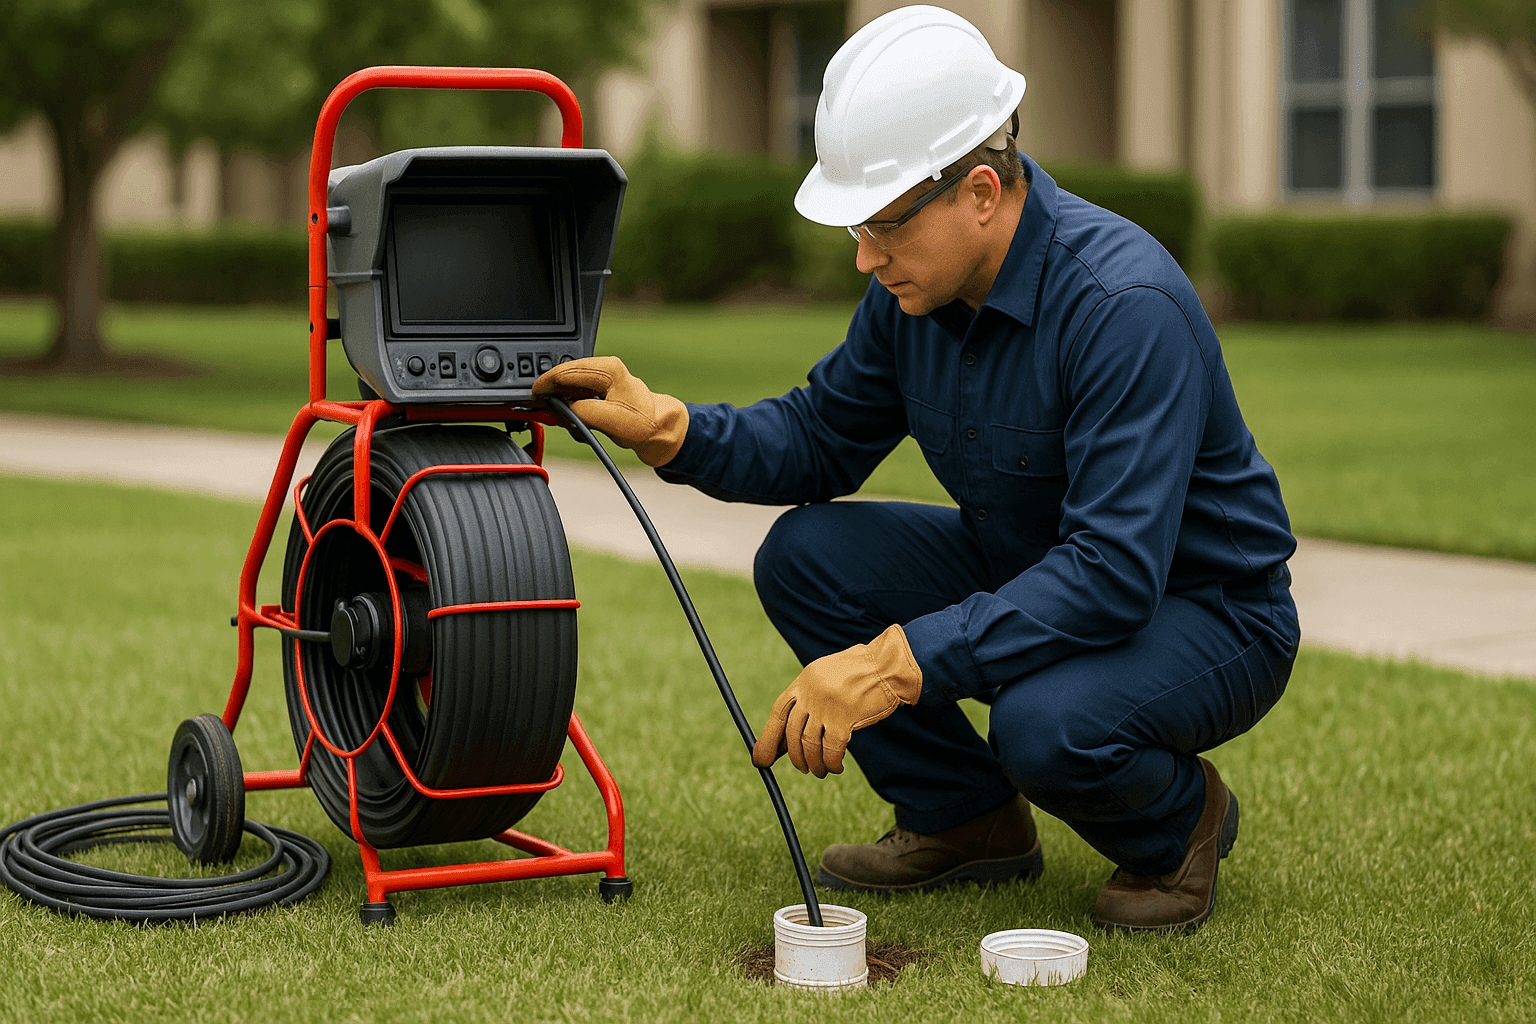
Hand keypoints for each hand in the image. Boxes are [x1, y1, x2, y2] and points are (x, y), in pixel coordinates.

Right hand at [532, 356, 688, 467]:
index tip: (533, 395)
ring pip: (568, 389)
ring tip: (570, 425)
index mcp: (608, 369)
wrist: (659, 432)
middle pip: (565, 378)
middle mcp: (603, 370)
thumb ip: (584, 412)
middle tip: (547, 414)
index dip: (547, 383)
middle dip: (554, 397)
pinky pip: (575, 399)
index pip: (568, 370)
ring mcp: (600, 381)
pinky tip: (580, 426)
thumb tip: (564, 409)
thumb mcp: (612, 420)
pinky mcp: (598, 392)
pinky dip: (573, 413)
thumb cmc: (644, 423)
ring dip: (565, 408)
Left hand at [751, 624, 921, 777]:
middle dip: (793, 756)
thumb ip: (810, 698)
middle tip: (801, 768)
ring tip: (820, 771)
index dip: (769, 738)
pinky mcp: (844, 720)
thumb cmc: (862, 674)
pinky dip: (832, 764)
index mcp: (804, 680)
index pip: (779, 712)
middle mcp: (810, 693)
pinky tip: (836, 768)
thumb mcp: (828, 677)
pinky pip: (831, 751)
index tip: (761, 757)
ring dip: (814, 764)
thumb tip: (791, 734)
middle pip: (792, 732)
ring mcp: (825, 707)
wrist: (890, 666)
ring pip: (810, 746)